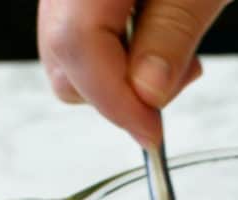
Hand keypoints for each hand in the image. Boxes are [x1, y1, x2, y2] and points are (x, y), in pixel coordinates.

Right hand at [37, 0, 232, 146]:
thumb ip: (170, 39)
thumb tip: (146, 97)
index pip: (76, 49)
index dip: (116, 103)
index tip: (153, 134)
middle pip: (61, 59)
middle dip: (115, 91)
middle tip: (175, 80)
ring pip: (68, 50)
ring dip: (119, 73)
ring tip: (174, 51)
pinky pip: (82, 27)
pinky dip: (118, 47)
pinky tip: (157, 33)